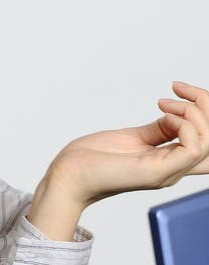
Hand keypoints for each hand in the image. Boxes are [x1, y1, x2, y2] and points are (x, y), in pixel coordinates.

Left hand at [28, 81, 208, 239]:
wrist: (70, 174)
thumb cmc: (95, 159)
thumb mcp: (135, 138)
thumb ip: (159, 130)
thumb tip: (176, 115)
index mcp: (171, 162)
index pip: (208, 146)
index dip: (208, 116)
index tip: (185, 92)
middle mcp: (175, 169)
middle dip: (206, 104)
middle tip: (178, 89)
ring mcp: (168, 172)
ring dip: (194, 111)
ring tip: (166, 103)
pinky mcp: (157, 172)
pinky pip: (193, 146)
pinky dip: (185, 123)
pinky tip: (165, 114)